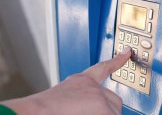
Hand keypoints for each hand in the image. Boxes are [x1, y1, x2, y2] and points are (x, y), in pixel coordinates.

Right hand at [0, 47, 131, 114]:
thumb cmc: (44, 109)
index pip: (102, 68)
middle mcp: (91, 86)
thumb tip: (85, 106)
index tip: (127, 53)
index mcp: (80, 81)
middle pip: (114, 101)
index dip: (117, 60)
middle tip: (87, 114)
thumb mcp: (63, 98)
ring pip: (114, 112)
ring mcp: (98, 96)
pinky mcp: (103, 108)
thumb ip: (79, 98)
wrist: (34, 112)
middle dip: (107, 111)